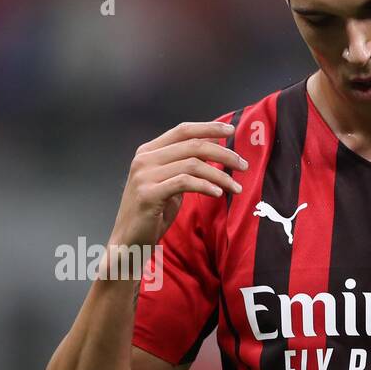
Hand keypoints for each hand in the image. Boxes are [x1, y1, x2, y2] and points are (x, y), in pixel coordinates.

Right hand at [108, 121, 244, 249]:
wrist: (128, 242)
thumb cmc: (152, 214)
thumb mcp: (170, 184)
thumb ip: (185, 165)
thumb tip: (212, 147)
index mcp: (148, 152)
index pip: (182, 130)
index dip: (208, 128)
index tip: (231, 131)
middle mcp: (144, 159)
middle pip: (192, 146)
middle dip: (223, 154)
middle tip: (243, 165)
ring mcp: (144, 176)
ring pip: (192, 164)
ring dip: (220, 175)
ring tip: (236, 187)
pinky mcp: (148, 194)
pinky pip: (185, 183)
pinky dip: (206, 186)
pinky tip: (219, 193)